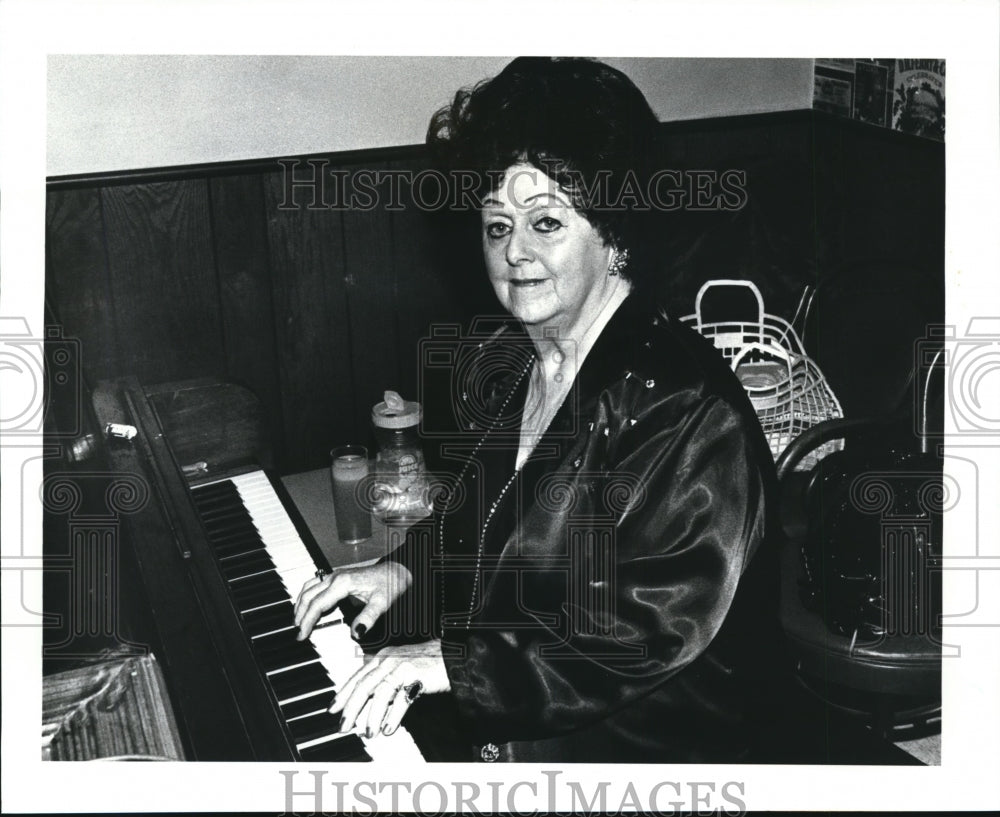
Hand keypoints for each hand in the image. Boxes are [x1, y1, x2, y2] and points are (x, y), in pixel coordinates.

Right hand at [294, 561, 411, 640]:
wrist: (396, 570)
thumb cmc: (390, 583)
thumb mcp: (382, 603)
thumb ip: (369, 618)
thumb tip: (357, 633)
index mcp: (342, 583)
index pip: (317, 604)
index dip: (308, 621)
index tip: (302, 635)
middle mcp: (335, 577)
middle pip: (308, 596)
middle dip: (300, 615)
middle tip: (298, 632)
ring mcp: (335, 575)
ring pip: (309, 588)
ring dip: (300, 604)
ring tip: (298, 621)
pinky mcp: (337, 576)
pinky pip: (315, 585)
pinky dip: (307, 596)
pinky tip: (307, 606)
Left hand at [329, 640, 449, 737]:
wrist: (454, 655)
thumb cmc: (428, 663)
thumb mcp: (400, 668)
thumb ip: (383, 679)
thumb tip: (368, 700)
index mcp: (382, 657)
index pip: (357, 677)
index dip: (343, 694)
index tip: (332, 710)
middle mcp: (388, 659)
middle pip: (363, 686)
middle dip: (350, 708)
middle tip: (343, 727)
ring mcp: (402, 666)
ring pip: (379, 693)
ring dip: (372, 716)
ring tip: (369, 733)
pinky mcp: (416, 674)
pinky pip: (401, 698)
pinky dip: (393, 715)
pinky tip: (389, 729)